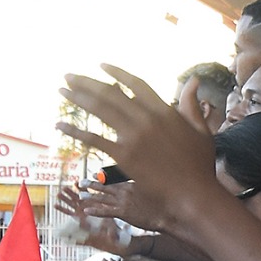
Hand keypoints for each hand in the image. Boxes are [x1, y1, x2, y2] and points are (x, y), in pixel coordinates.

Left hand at [58, 65, 217, 231]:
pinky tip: (59, 125)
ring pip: (99, 110)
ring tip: (62, 90)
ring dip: (77, 98)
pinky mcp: (124, 156)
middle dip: (87, 82)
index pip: (135, 83)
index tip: (101, 66)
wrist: (193, 194)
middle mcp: (146, 118)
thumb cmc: (200, 166)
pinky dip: (75, 131)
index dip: (116, 73)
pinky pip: (94, 139)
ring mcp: (133, 136)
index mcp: (164, 110)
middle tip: (69, 75)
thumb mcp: (200, 131)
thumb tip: (192, 81)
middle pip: (110, 93)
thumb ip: (191, 105)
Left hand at [72, 180, 161, 237]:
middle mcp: (125, 190)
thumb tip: (139, 181)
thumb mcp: (152, 188)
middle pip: (105, 186)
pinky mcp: (123, 213)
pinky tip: (87, 211)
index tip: (95, 173)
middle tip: (81, 182)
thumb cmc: (162, 203)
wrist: (166, 214)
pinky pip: (106, 211)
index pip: (114, 178)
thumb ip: (142, 184)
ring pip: (103, 198)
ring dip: (90, 196)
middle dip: (92, 184)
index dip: (103, 177)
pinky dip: (96, 211)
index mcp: (131, 183)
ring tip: (81, 195)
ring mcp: (123, 201)